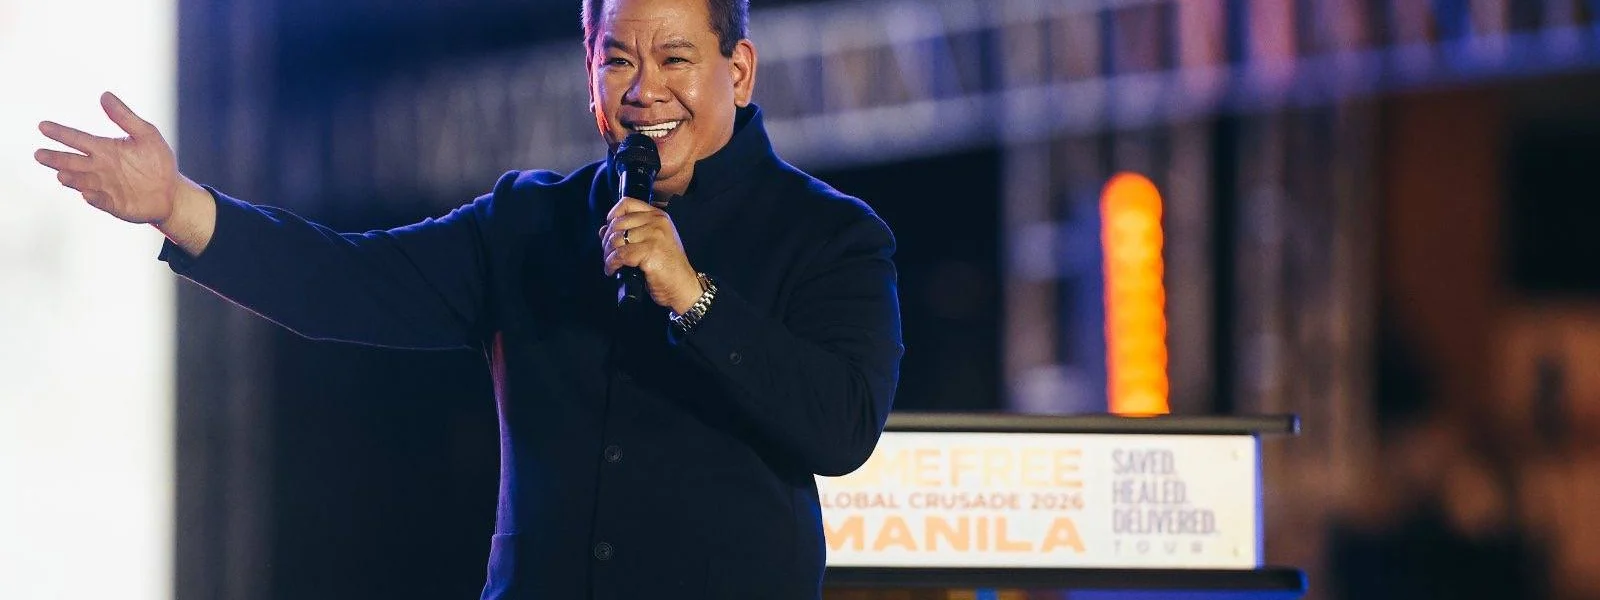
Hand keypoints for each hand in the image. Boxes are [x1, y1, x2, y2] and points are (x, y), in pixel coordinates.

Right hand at [34, 92, 214, 253]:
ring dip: (73, 179)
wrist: (173, 192)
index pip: (77, 139)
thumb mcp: (146, 134)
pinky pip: (102, 201)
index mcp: (104, 150)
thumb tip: (104, 95)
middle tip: (39, 154)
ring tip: (61, 174)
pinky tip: (87, 194)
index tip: (43, 126)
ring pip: (83, 182)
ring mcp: (105, 187)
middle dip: (57, 159)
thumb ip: (125, 117)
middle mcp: (100, 168)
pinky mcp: (115, 204)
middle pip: (73, 162)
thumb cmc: (158, 162)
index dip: (60, 133)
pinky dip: (95, 198)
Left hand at [599, 197, 702, 313]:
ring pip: (617, 239)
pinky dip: (612, 264)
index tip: (609, 228)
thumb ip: (630, 232)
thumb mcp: (651, 243)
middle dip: (607, 240)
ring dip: (608, 254)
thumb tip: (603, 230)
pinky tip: (613, 270)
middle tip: (608, 254)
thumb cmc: (667, 267)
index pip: (628, 203)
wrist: (682, 286)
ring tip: (610, 264)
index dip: (613, 215)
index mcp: (658, 216)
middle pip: (618, 223)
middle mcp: (657, 222)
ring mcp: (654, 236)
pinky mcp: (650, 252)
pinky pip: (620, 255)